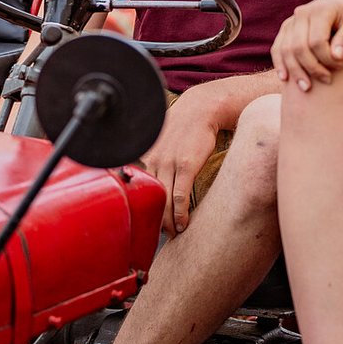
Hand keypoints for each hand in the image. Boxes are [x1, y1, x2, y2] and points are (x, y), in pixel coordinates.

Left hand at [141, 85, 221, 235]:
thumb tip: (151, 168)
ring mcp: (169, 163)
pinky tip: (183, 223)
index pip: (141, 188)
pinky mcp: (186, 165)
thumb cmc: (186, 124)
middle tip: (162, 235)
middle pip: (152, 198)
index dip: (144, 208)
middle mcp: (155, 160)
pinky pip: (180, 196)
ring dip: (168, 221)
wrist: (201, 109)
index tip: (149, 222)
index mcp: (148, 156)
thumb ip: (155, 154)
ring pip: (164, 201)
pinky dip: (180, 213)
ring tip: (175, 233)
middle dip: (156, 220)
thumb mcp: (163, 137)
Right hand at [271, 0, 342, 91]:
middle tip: (327, 80)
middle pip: (299, 47)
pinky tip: (285, 78)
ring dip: (295, 71)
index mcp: (320, 10)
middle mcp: (302, 13)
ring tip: (306, 87)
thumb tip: (337, 57)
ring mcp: (291, 20)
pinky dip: (279, 63)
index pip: (317, 41)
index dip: (327, 58)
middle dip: (312, 68)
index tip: (340, 66)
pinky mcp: (286, 28)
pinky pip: (277, 47)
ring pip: (286, 50)